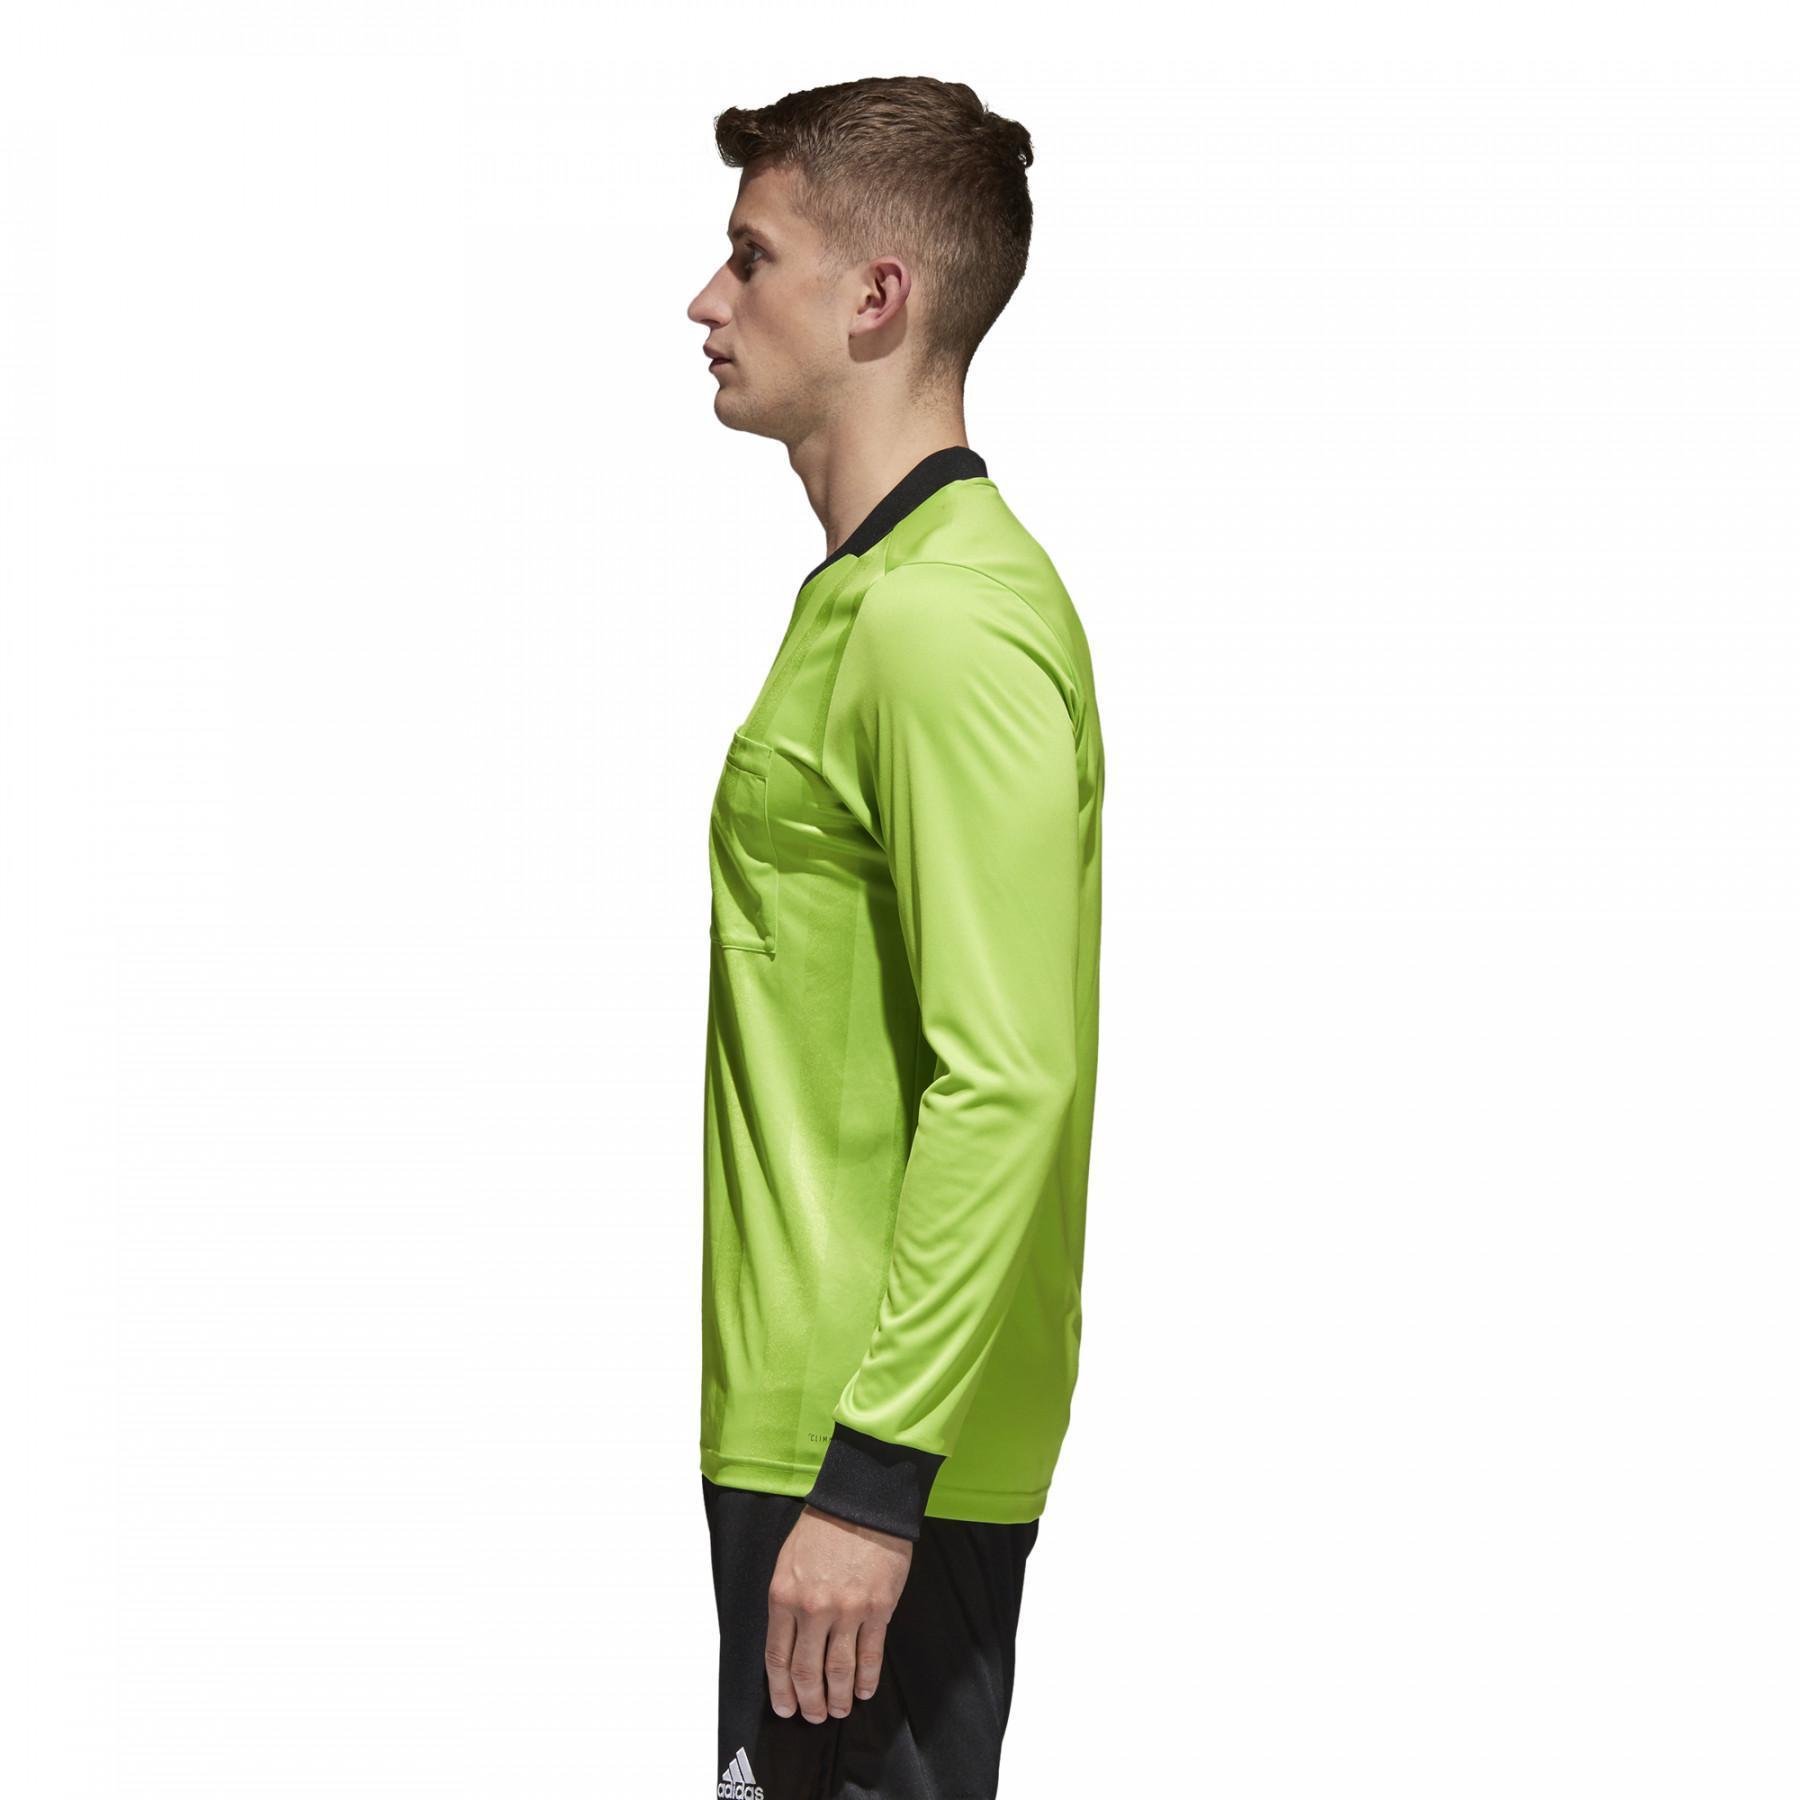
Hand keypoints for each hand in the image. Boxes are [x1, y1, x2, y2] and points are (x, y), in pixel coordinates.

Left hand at [765, 1504, 912, 1723]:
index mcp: (784, 1596)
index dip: (781, 1690)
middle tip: (813, 1716)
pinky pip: (870, 1656)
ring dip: (837, 1698)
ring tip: (837, 1710)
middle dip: (809, 1701)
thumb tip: (789, 1643)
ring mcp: (847, 1611)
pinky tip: (863, 1691)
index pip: (777, 1658)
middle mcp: (812, 1609)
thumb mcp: (789, 1562)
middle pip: (806, 1672)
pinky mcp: (878, 1609)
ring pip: (838, 1671)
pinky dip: (866, 1679)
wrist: (863, 1501)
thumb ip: (786, 1603)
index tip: (785, 1708)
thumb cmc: (824, 1527)